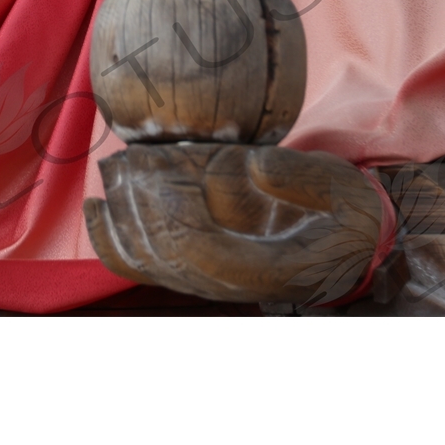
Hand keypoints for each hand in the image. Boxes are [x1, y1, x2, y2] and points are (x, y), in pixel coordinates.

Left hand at [85, 143, 384, 306]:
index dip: (173, 214)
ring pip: (145, 259)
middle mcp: (228, 280)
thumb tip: (253, 165)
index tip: (160, 173)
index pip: (201, 251)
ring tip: (112, 171)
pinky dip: (110, 237)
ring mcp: (206, 277)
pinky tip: (94, 208)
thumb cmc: (345, 217)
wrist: (350, 248)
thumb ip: (300, 178)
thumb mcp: (342, 191)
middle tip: (124, 164)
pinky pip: (141, 262)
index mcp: (264, 268)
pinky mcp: (193, 266)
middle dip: (138, 206)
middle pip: (164, 253)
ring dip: (119, 216)